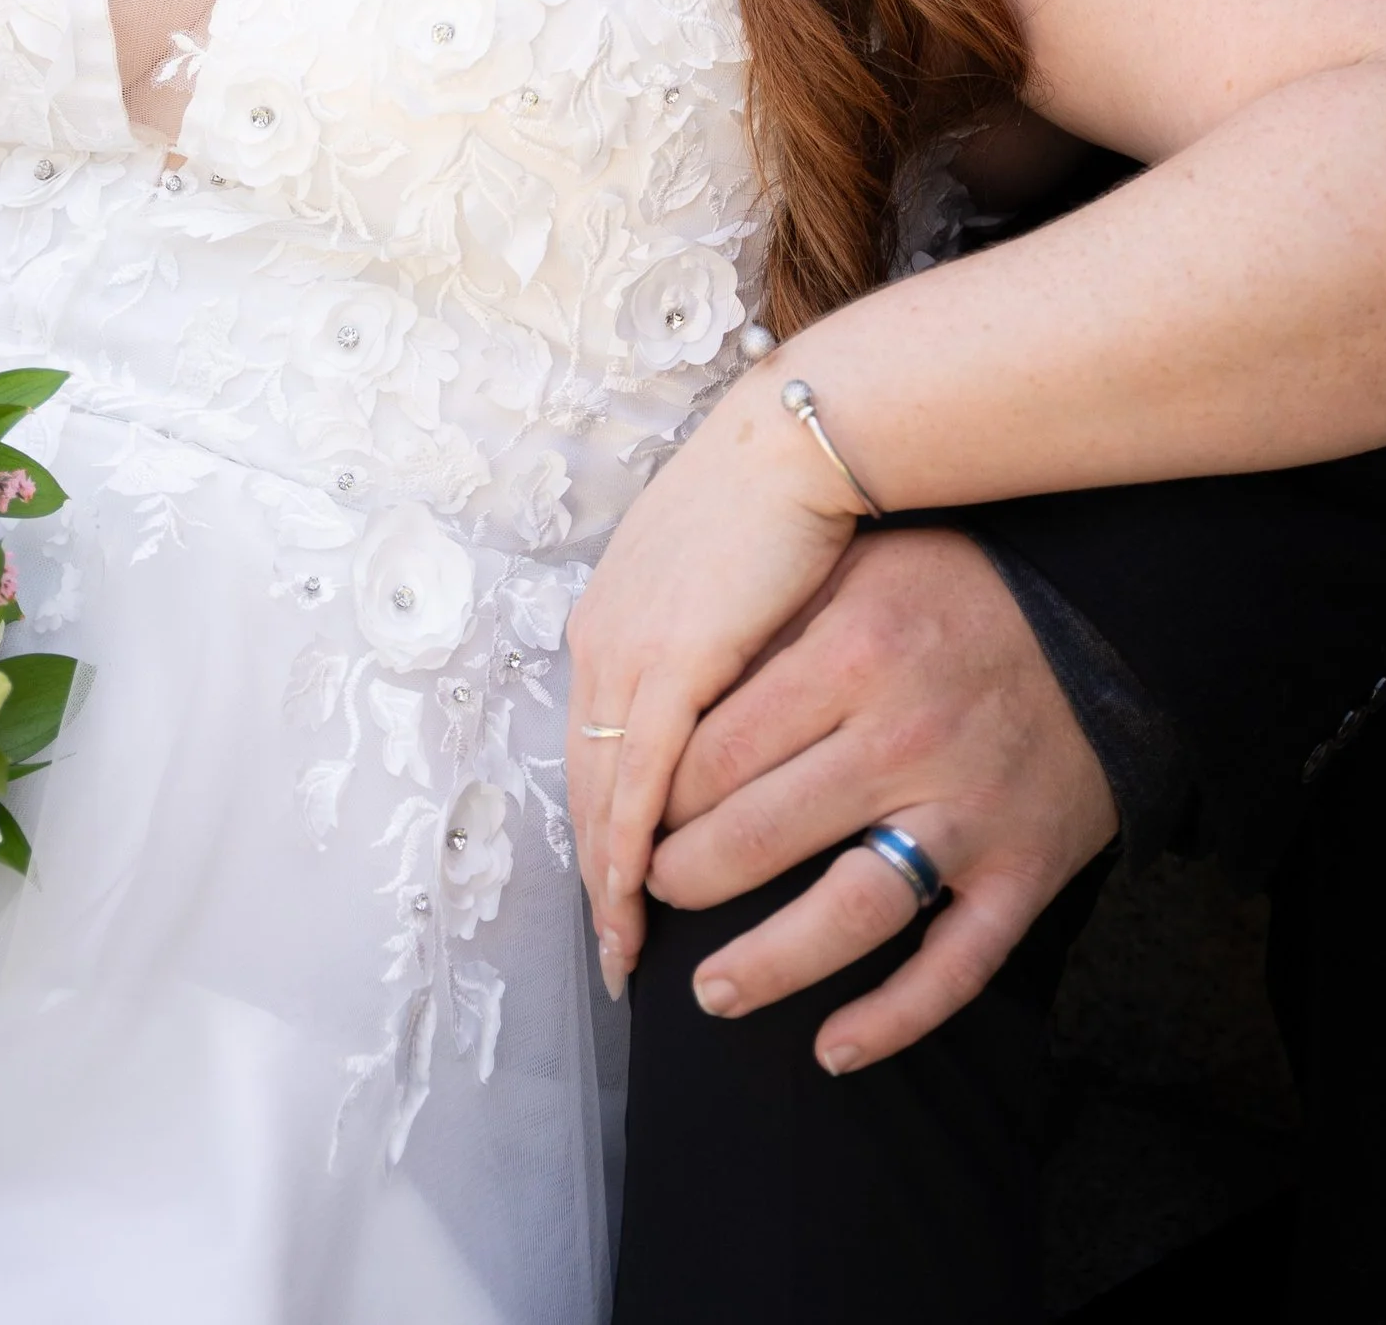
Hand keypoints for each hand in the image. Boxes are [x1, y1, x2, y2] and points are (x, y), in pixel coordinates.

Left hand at [565, 375, 865, 995]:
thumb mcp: (732, 584)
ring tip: (627, 948)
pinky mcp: (670, 662)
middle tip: (614, 945)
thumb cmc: (787, 500)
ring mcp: (629, 650)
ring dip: (608, 876)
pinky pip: (639, 776)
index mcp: (614, 616)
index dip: (602, 819)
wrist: (800, 436)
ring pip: (602, 789)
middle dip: (595, 869)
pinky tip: (640, 896)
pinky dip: (631, 843)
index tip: (617, 884)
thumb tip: (734, 705)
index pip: (594, 743)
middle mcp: (604, 638)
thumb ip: (717, 646)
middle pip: (585, 778)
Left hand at [645, 524, 1117, 1072]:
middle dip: (688, 877)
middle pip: (762, 833)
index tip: (636, 816)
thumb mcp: (865, 562)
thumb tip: (667, 690)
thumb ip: (777, 617)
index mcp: (860, 649)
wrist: (1114, 620)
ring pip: (850, 912)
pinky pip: (956, 966)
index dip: (658, 796)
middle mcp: (910, 734)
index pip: (719, 748)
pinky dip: (893, 1020)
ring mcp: (971, 812)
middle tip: (657, 890)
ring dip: (767, 965)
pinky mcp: (1025, 870)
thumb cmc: (962, 590)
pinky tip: (831, 1051)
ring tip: (710, 994)